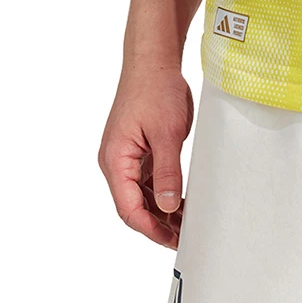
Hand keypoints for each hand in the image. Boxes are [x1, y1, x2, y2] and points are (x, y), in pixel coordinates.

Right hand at [99, 66, 193, 247]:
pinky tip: (180, 201)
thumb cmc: (155, 89)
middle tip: (184, 238)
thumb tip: (167, 207)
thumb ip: (168, 172)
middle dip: (157, 224)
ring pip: (140, 195)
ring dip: (161, 211)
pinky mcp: (137, 150)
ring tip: (186, 224)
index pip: (128, 208)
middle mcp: (116, 162)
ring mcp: (126, 156)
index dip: (150, 228)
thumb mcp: (168, 133)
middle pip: (132, 205)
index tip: (172, 241)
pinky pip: (147, 180)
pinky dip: (162, 193)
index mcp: (115, 160)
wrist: (153, 61)